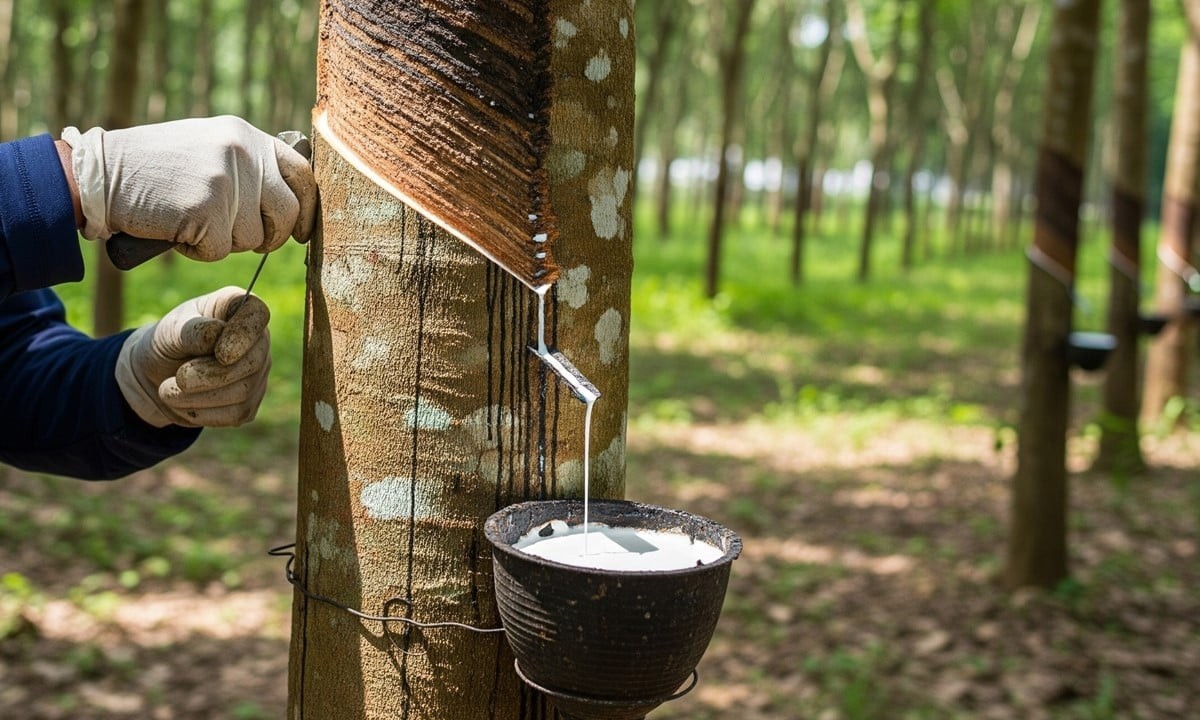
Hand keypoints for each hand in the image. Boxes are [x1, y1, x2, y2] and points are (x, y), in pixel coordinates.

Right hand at [62, 115, 316, 260]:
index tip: (302, 231)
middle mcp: (242, 153)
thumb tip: (291, 203)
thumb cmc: (154, 168)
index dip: (307, 207)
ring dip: (225, 243)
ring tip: (191, 221)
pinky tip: (176, 230)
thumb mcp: (209, 148)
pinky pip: (220, 252)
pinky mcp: (207, 210)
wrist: (100, 173)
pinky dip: (198, 251)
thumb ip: (249, 166)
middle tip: (243, 240)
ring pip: (253, 238)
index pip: (301, 173)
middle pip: (286, 213)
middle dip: (270, 237)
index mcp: (246, 136)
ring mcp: (226, 181)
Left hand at [116, 287, 271, 427]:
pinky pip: (235, 413)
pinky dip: (202, 412)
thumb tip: (217, 334)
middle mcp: (256, 340)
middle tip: (179, 377)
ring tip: (168, 390)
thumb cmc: (166, 343)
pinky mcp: (248, 404)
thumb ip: (192, 330)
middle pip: (252, 361)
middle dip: (211, 374)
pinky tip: (182, 403)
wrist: (154, 377)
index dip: (243, 335)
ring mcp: (257, 374)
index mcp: (238, 309)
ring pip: (242, 392)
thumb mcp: (170, 330)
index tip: (220, 354)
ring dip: (199, 396)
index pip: (256, 314)